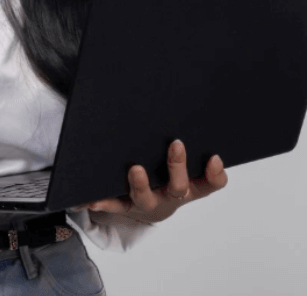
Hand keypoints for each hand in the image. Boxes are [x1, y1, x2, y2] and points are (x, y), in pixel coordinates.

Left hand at [80, 140, 228, 224]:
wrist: (151, 207)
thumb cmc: (169, 174)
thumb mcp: (184, 161)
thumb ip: (188, 141)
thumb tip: (186, 98)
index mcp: (192, 186)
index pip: (212, 183)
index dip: (216, 173)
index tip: (215, 157)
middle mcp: (171, 196)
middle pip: (178, 187)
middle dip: (177, 166)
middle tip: (176, 144)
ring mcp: (148, 202)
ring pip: (146, 198)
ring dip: (140, 184)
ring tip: (135, 169)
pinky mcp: (125, 205)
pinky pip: (113, 204)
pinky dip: (103, 201)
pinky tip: (91, 197)